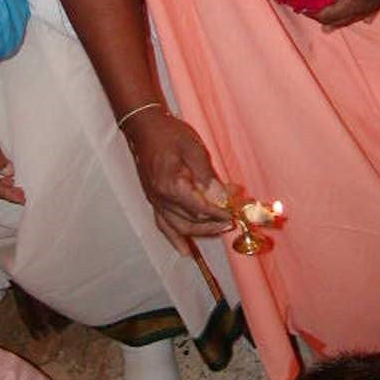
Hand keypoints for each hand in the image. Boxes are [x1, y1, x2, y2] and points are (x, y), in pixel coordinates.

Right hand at [123, 108, 230, 253]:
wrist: (144, 127)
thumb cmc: (169, 134)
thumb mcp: (193, 149)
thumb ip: (207, 176)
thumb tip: (221, 197)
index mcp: (171, 185)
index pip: (200, 208)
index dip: (219, 213)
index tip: (234, 214)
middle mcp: (161, 198)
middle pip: (191, 221)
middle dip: (214, 223)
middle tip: (232, 220)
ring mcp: (155, 201)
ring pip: (179, 227)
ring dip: (200, 232)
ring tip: (218, 230)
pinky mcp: (154, 200)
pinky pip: (162, 225)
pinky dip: (174, 239)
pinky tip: (184, 251)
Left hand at [298, 0, 379, 29]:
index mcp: (355, 4)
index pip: (327, 14)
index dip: (311, 12)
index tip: (297, 5)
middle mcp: (364, 8)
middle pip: (339, 19)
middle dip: (322, 18)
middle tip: (309, 14)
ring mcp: (375, 2)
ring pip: (352, 16)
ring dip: (339, 19)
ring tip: (329, 26)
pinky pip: (368, 10)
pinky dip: (360, 15)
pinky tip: (364, 17)